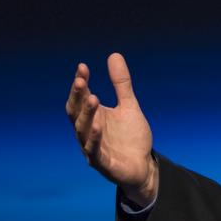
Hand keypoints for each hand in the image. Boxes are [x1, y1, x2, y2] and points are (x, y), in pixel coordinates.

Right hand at [65, 53, 158, 206]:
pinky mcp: (102, 164)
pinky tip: (99, 125)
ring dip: (87, 115)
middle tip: (80, 80)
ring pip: (83, 131)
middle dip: (77, 97)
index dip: (80, 84)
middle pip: (77, 113)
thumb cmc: (131, 137)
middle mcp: (88, 132)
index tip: (82, 67)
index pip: (81, 98)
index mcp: (93, 117)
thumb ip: (121, 84)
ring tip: (93, 98)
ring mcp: (93, 148)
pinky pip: (94, 151)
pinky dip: (95, 139)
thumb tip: (114, 54)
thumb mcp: (129, 105)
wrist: (143, 166)